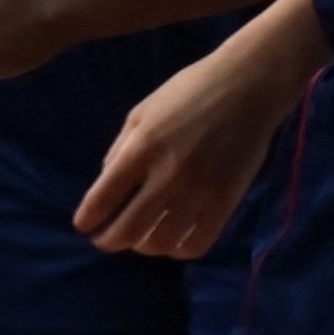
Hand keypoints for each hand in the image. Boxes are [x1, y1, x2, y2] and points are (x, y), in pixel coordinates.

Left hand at [73, 32, 308, 258]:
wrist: (249, 84)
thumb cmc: (192, 89)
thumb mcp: (145, 109)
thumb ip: (120, 148)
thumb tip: (105, 187)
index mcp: (143, 146)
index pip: (103, 198)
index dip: (88, 218)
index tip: (84, 225)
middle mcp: (167, 175)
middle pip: (126, 231)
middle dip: (108, 240)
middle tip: (106, 239)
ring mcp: (197, 192)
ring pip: (159, 244)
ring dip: (143, 245)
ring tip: (141, 237)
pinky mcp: (224, 203)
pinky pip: (194, 245)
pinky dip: (178, 249)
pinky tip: (173, 238)